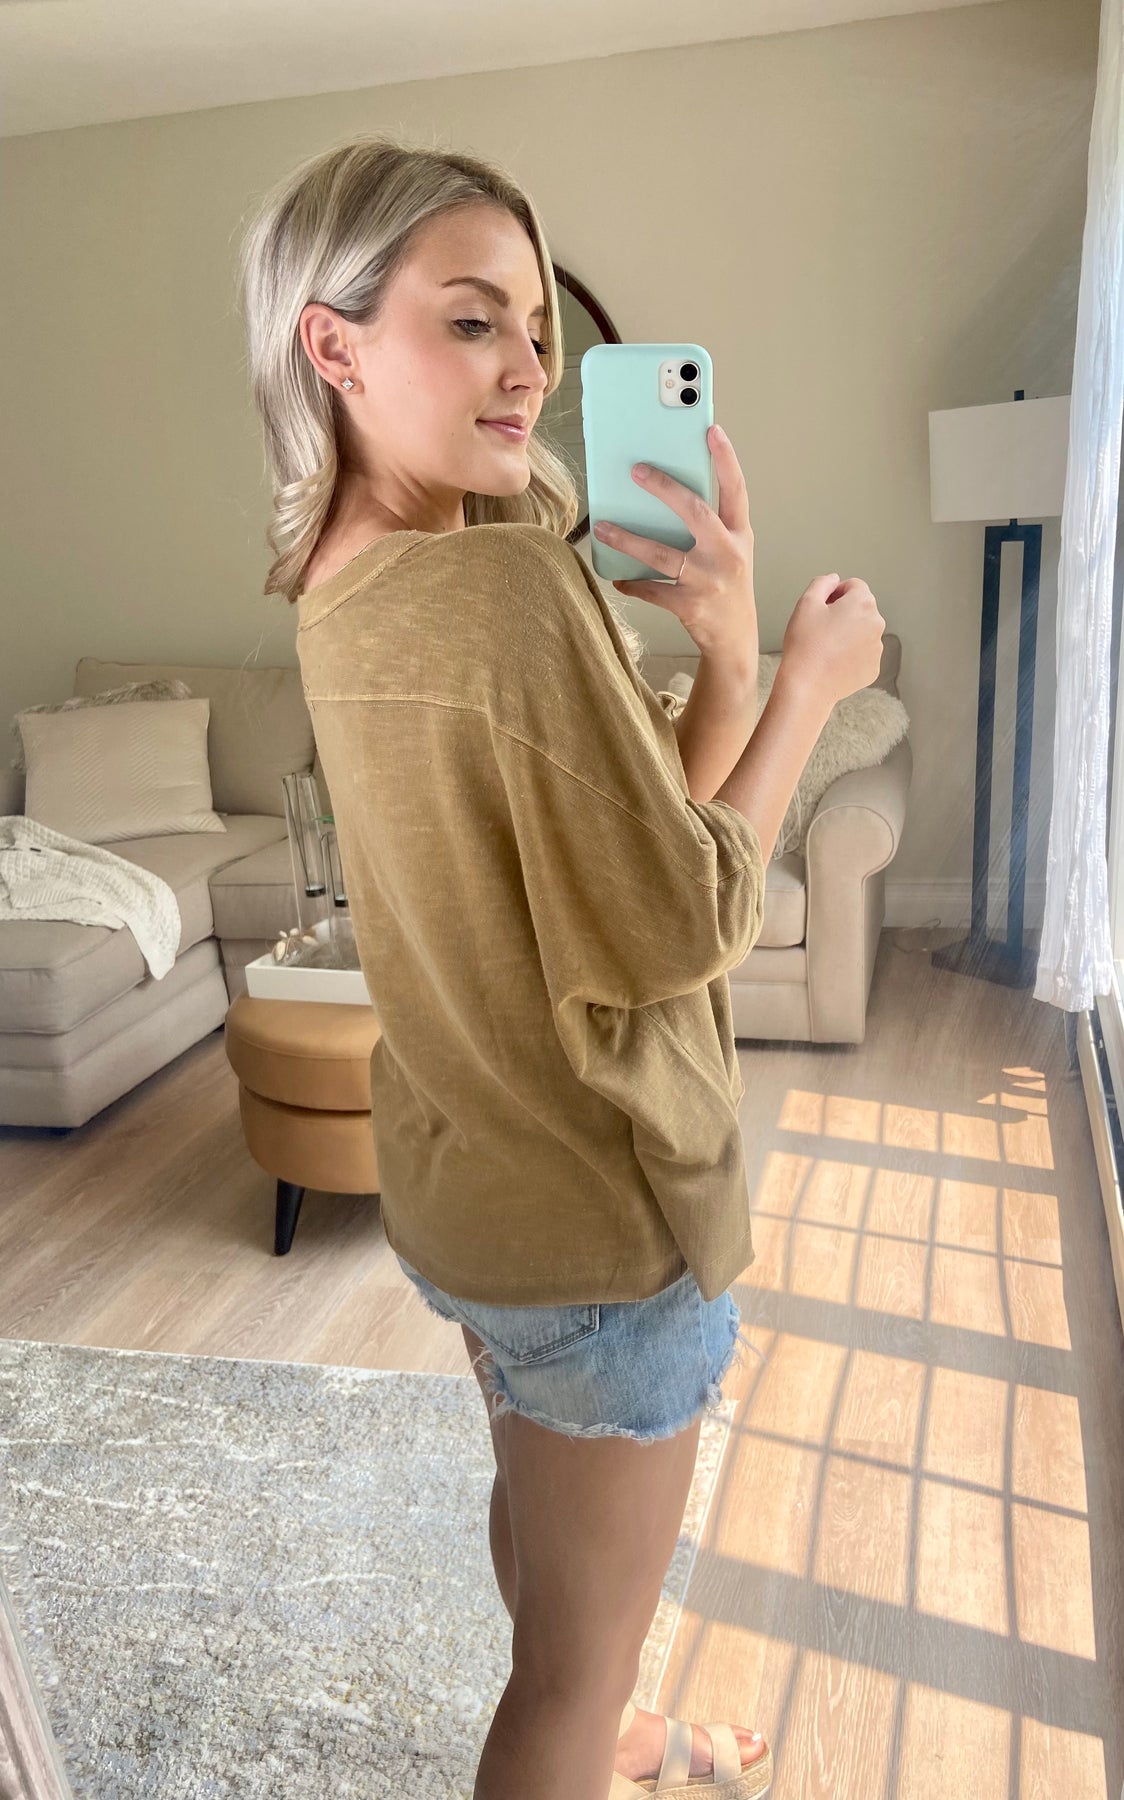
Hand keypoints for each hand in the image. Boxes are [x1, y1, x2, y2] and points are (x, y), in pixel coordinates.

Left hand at [590, 424, 755, 659]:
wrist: (736, 640)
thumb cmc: (728, 587)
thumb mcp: (731, 552)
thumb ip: (711, 525)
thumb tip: (668, 493)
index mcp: (740, 535)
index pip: (736, 490)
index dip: (726, 459)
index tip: (712, 430)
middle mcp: (728, 554)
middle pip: (695, 512)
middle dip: (665, 488)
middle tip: (636, 470)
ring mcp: (708, 581)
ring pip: (661, 554)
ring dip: (628, 540)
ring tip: (602, 527)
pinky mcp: (689, 606)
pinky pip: (651, 590)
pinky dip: (631, 584)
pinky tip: (617, 578)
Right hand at [780, 573, 885, 708]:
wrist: (807, 686)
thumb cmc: (805, 644)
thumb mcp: (806, 603)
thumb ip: (822, 583)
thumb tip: (833, 579)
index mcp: (863, 602)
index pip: (853, 586)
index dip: (835, 593)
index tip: (821, 608)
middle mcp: (877, 623)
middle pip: (861, 608)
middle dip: (843, 613)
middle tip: (820, 628)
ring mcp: (877, 648)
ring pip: (862, 632)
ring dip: (848, 633)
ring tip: (825, 646)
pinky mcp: (873, 668)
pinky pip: (863, 654)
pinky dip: (851, 654)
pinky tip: (832, 661)